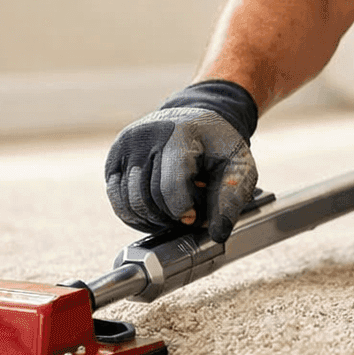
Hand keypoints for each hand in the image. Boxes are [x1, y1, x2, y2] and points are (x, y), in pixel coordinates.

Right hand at [105, 80, 259, 242]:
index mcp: (179, 134)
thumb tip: (218, 235)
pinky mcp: (114, 159)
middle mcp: (145, 136)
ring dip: (153, 219)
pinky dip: (135, 216)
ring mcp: (125, 147)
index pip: (170, 185)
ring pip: (130, 203)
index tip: (194, 217)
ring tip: (173, 212)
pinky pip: (117, 201)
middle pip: (148, 198)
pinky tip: (155, 214)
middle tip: (187, 214)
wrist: (195, 120)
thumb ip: (232, 198)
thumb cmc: (218, 145)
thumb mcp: (239, 165)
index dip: (183, 210)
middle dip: (169, 216)